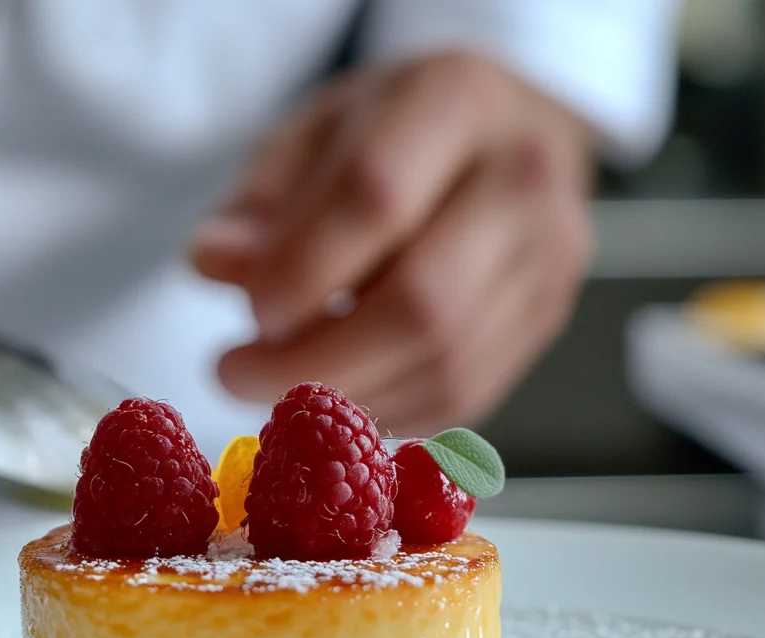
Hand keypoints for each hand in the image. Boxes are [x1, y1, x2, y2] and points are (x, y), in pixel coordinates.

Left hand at [190, 51, 594, 434]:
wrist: (499, 131)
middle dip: (314, 362)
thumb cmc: (390, 132)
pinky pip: (464, 393)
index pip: (375, 200)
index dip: (298, 273)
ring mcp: (549, 254)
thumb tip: (216, 264)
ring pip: (446, 362)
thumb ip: (258, 204)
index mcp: (456, 101)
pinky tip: (336, 398)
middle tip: (237, 376)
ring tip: (278, 390)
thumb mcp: (307, 136)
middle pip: (420, 302)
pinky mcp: (547, 317)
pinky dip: (386, 410)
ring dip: (345, 398)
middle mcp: (523, 176)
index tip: (247, 312)